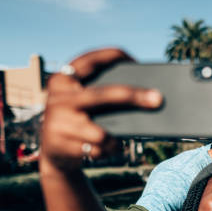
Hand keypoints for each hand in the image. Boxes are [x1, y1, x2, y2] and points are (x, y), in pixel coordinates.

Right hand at [41, 48, 162, 169]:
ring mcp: (59, 123)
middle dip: (134, 96)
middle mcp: (58, 98)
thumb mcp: (80, 102)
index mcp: (62, 79)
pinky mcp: (62, 146)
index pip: (90, 60)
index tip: (136, 61)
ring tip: (115, 142)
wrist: (53, 154)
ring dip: (114, 140)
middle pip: (104, 95)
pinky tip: (103, 150)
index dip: (113, 56)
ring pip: (101, 133)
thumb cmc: (77, 120)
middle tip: (158, 99)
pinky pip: (98, 150)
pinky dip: (107, 151)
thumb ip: (100, 93)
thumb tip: (142, 93)